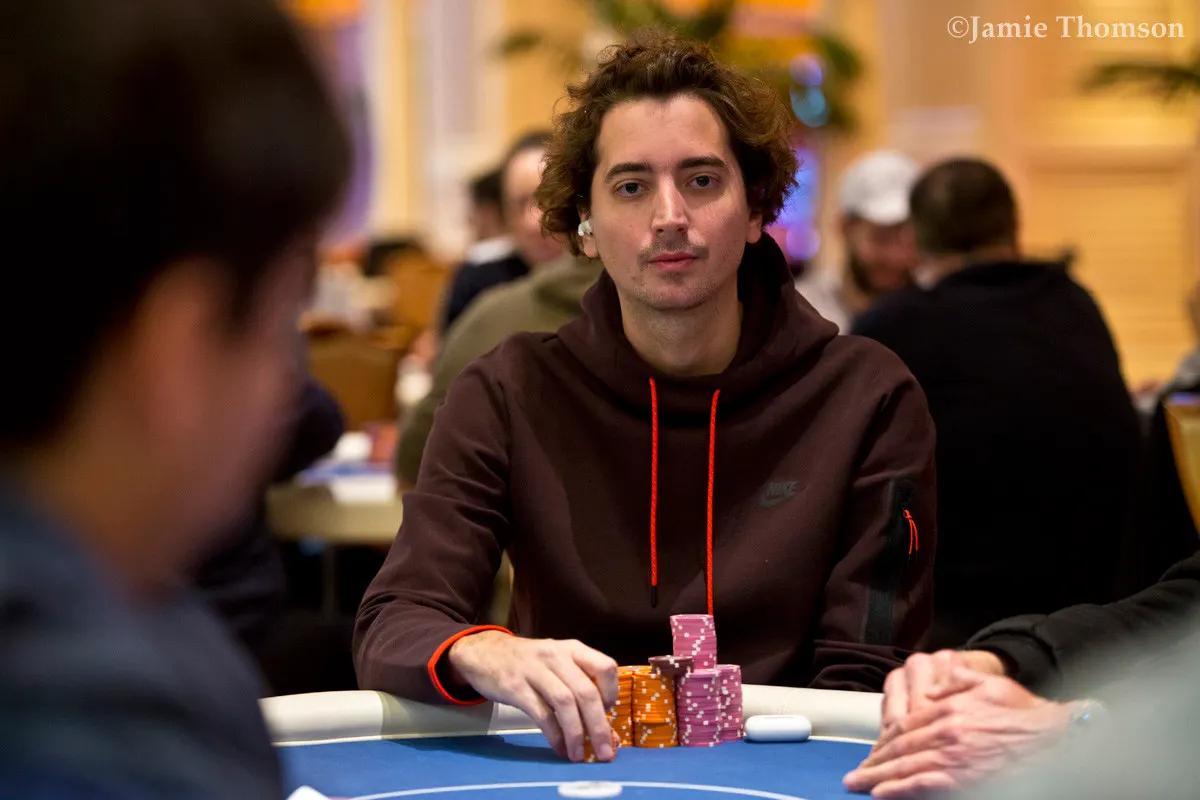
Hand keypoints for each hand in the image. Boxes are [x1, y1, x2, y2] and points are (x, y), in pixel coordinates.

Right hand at [447, 631, 618, 762]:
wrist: (485, 651)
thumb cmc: (529, 661)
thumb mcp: (556, 661)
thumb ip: (577, 684)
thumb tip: (602, 725)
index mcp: (572, 649)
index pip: (605, 666)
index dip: (611, 692)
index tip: (608, 712)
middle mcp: (556, 656)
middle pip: (586, 692)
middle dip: (598, 725)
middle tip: (605, 751)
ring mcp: (535, 670)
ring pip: (565, 703)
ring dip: (576, 733)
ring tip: (579, 754)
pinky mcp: (516, 686)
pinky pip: (541, 713)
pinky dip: (554, 734)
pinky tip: (559, 747)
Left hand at [844, 665, 1071, 797]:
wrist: (1057, 737)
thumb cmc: (1027, 714)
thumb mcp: (990, 685)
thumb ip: (959, 681)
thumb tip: (939, 681)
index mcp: (948, 707)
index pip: (905, 725)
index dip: (885, 739)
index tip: (873, 749)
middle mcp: (945, 729)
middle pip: (899, 747)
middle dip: (874, 761)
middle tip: (855, 773)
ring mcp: (952, 755)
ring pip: (904, 766)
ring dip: (878, 777)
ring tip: (859, 785)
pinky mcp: (962, 778)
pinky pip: (921, 784)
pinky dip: (898, 789)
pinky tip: (882, 794)